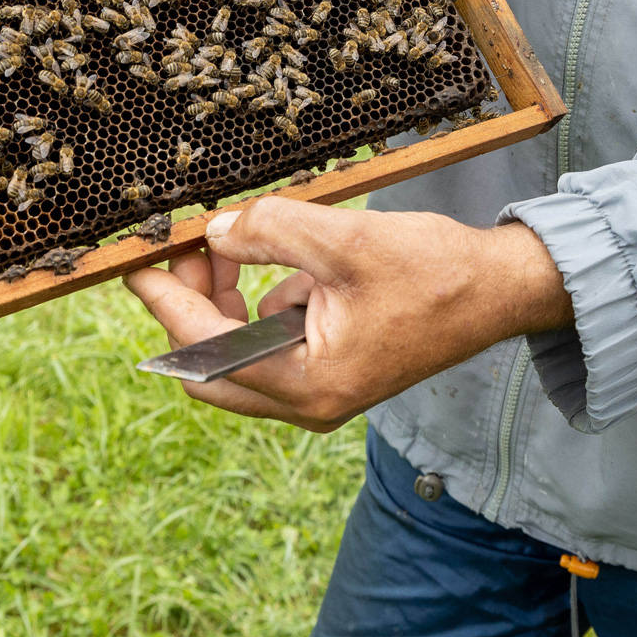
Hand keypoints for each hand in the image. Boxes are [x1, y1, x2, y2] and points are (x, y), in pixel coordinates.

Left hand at [124, 198, 573, 431]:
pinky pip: (268, 343)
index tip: (137, 264)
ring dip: (221, 302)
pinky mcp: (329, 372)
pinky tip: (281, 264)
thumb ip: (271, 232)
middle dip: (187, 308)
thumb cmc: (434, 271)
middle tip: (181, 251)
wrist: (499, 291)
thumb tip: (216, 233)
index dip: (166, 301)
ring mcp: (318, 392)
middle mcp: (307, 403)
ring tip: (230, 243)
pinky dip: (256, 304)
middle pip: (209, 370)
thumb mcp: (345, 239)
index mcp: (307, 385)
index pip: (206, 349)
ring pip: (236, 355)